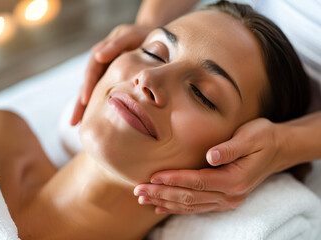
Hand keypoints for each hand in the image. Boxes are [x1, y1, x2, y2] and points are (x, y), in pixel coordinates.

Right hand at [70, 24, 152, 125]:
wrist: (156, 41)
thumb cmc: (142, 37)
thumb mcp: (129, 35)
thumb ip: (116, 44)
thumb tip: (97, 56)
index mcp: (102, 55)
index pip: (91, 72)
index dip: (88, 86)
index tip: (84, 101)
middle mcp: (101, 68)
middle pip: (87, 87)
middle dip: (80, 106)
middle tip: (73, 123)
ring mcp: (107, 77)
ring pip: (94, 95)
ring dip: (86, 111)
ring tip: (78, 127)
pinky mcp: (116, 85)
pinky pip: (106, 99)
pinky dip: (100, 110)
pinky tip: (97, 123)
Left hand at [134, 118, 287, 213]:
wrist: (278, 149)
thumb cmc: (263, 138)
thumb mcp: (251, 136)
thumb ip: (229, 148)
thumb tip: (210, 156)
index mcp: (235, 179)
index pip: (198, 182)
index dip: (174, 179)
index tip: (153, 176)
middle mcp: (231, 195)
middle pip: (190, 198)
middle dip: (162, 194)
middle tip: (139, 190)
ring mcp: (227, 200)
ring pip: (191, 205)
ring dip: (166, 202)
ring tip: (143, 198)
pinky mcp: (224, 199)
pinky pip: (197, 207)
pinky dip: (178, 207)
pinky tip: (161, 206)